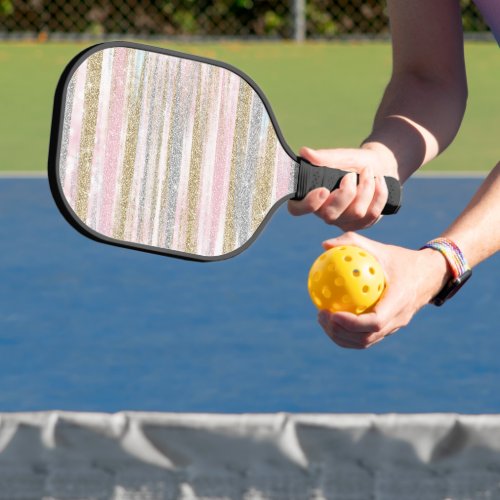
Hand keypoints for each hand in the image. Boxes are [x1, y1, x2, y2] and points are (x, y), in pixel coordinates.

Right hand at [288, 145, 397, 230]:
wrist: (379, 166)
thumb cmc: (354, 162)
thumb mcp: (341, 156)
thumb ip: (324, 157)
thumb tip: (304, 152)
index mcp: (312, 196)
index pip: (297, 209)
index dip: (308, 204)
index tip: (323, 190)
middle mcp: (324, 213)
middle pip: (330, 215)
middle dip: (346, 193)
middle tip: (351, 175)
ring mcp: (343, 221)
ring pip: (356, 213)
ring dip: (366, 188)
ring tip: (368, 172)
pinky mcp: (361, 224)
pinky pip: (372, 214)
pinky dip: (379, 193)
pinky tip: (379, 181)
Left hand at [316, 232, 450, 348]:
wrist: (429, 275)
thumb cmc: (401, 259)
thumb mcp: (380, 248)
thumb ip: (353, 243)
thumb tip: (325, 245)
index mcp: (399, 301)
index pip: (375, 321)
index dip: (352, 323)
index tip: (332, 313)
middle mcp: (398, 319)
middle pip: (366, 338)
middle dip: (340, 332)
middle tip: (321, 315)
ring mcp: (394, 327)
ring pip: (365, 342)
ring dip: (341, 336)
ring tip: (323, 319)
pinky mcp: (389, 329)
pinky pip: (366, 337)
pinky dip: (347, 334)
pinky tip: (332, 318)